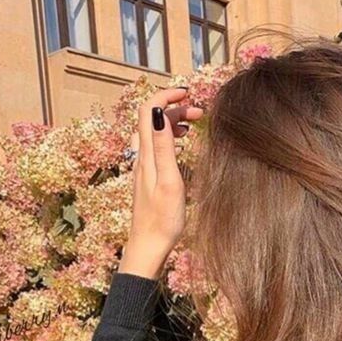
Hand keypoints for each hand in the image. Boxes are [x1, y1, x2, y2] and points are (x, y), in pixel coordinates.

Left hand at [120, 87, 203, 279]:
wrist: (148, 246)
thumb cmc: (163, 220)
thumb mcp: (169, 182)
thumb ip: (164, 147)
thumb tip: (159, 112)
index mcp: (147, 154)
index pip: (148, 109)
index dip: (166, 95)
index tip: (188, 94)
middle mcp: (141, 156)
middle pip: (151, 117)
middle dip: (174, 107)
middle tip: (200, 112)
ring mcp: (143, 166)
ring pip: (154, 131)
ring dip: (172, 121)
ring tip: (194, 125)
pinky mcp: (148, 177)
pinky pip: (156, 145)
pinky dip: (169, 136)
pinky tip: (181, 145)